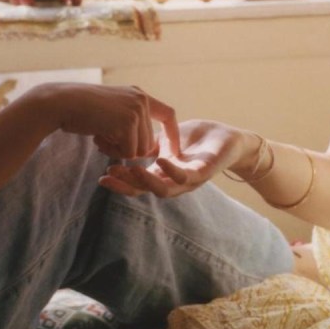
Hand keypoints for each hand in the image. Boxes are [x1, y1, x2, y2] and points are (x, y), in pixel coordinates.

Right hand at [33, 82, 175, 161]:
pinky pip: (128, 153)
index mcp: (139, 95)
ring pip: (140, 150)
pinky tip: (98, 137)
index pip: (168, 114)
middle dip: (127, 148)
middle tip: (104, 139)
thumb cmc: (81, 110)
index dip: (172, 133)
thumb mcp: (111, 111)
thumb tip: (148, 149)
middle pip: (148, 141)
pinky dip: (112, 151)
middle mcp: (141, 100)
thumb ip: (130, 123)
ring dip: (118, 151)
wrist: (62, 103)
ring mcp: (136, 111)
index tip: (174, 150)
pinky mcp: (128, 123)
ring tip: (100, 136)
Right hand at [98, 119, 253, 198]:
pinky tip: (161, 160)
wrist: (226, 138)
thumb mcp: (164, 140)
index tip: (103, 175)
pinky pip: (185, 177)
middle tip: (109, 174)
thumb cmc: (195, 140)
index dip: (120, 181)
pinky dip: (172, 170)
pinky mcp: (203, 173)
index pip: (137, 183)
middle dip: (126, 184)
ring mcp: (188, 180)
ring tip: (131, 169)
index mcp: (162, 174)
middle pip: (146, 190)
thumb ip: (146, 144)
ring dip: (146, 181)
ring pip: (164, 189)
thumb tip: (122, 139)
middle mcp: (172, 181)